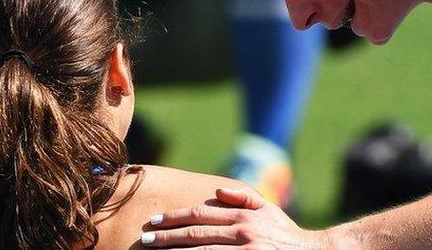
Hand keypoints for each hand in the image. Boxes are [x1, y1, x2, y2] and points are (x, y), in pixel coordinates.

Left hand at [142, 187, 333, 249]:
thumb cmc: (287, 235)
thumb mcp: (269, 211)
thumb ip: (244, 197)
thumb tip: (218, 190)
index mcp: (243, 217)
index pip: (201, 215)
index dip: (174, 218)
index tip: (154, 222)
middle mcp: (242, 234)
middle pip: (196, 236)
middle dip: (166, 238)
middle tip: (144, 240)